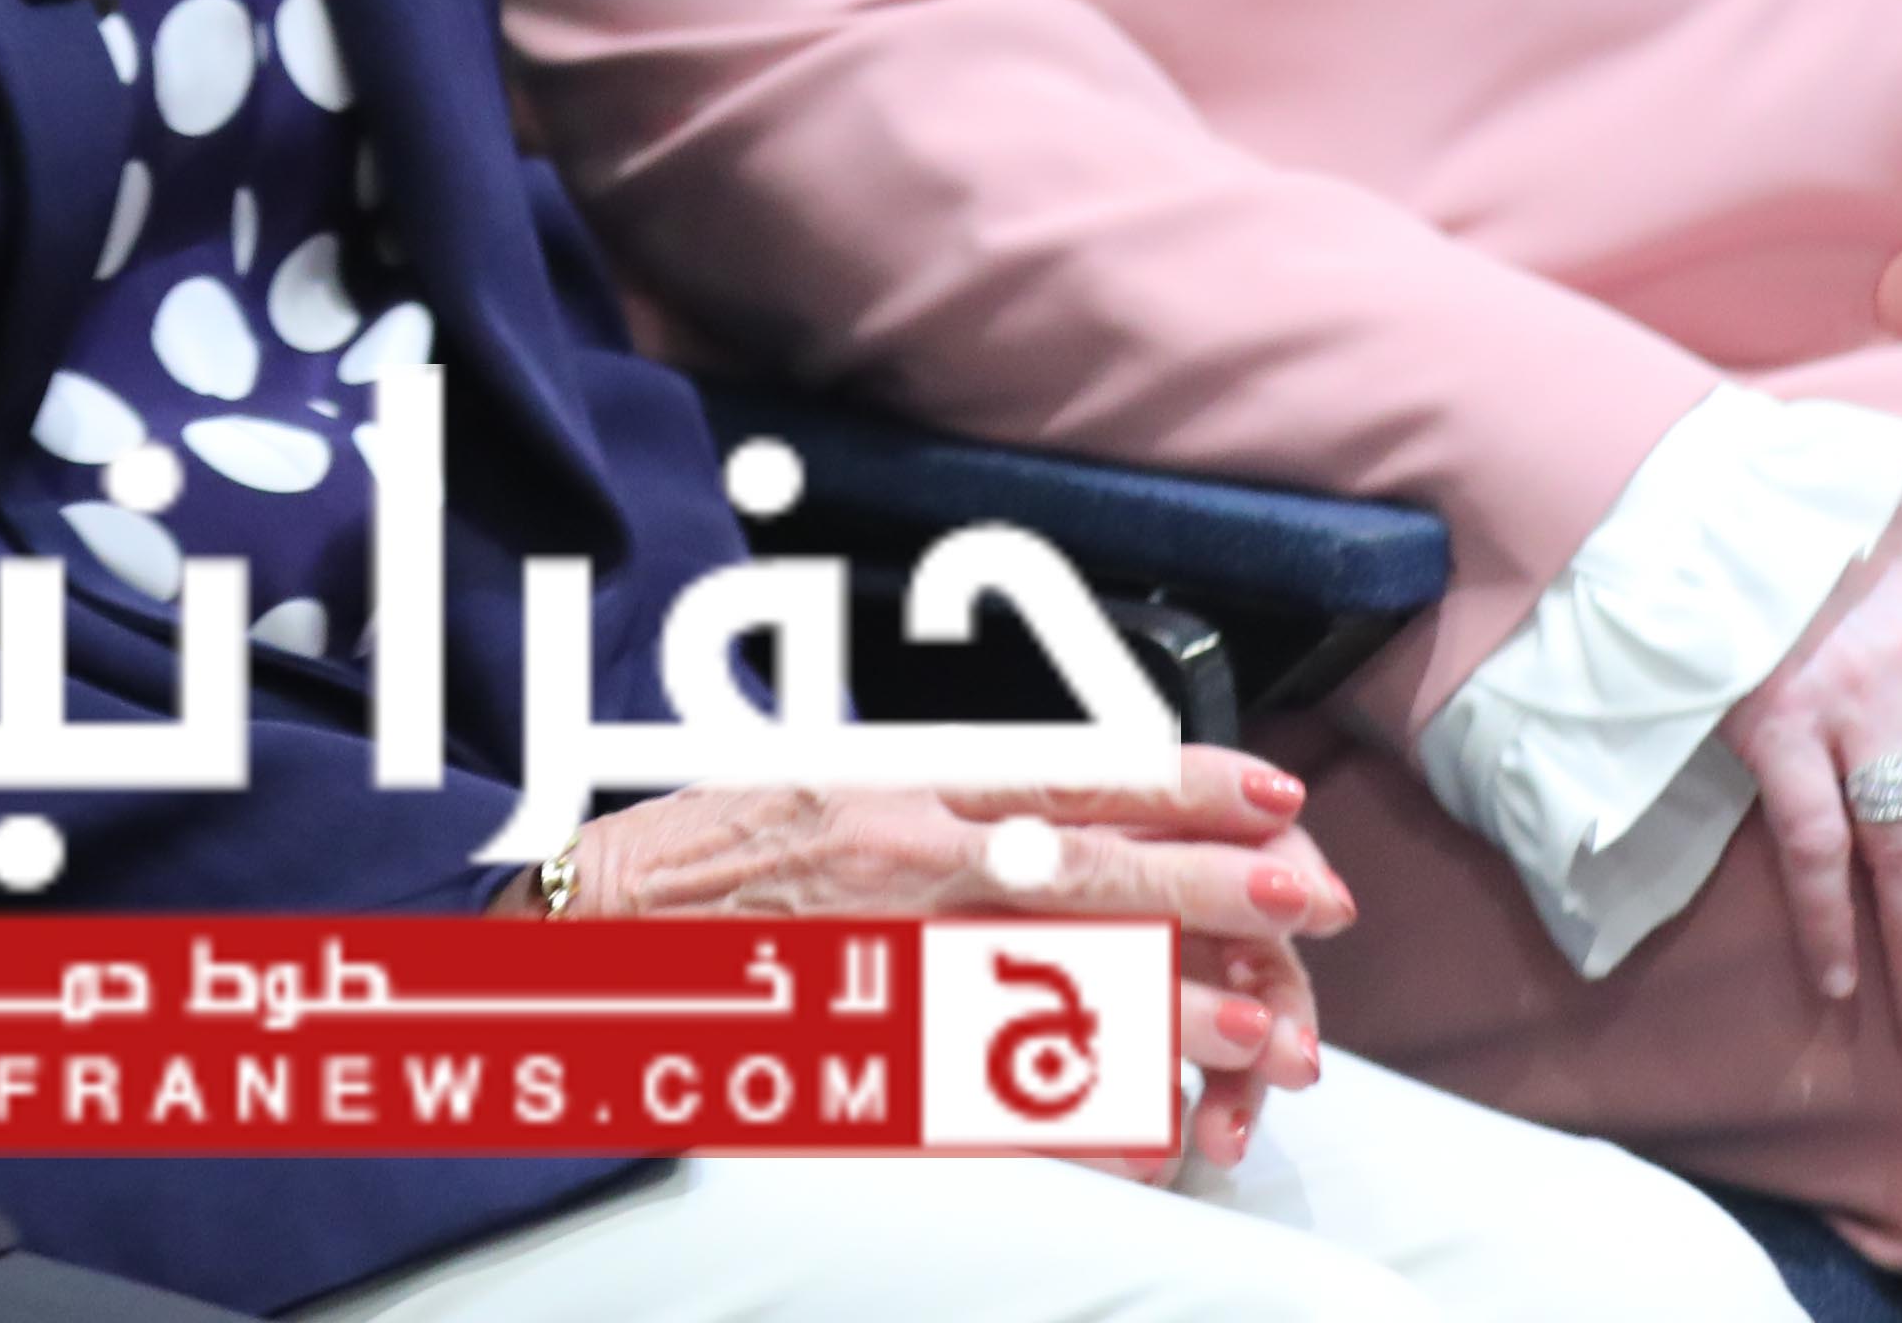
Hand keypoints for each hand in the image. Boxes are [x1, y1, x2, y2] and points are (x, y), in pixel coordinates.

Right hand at [546, 754, 1346, 1171]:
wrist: (587, 936)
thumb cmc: (704, 855)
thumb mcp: (828, 780)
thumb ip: (943, 788)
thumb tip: (1065, 796)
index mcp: (908, 786)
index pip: (1076, 775)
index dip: (1189, 784)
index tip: (1276, 795)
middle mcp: (911, 863)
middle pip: (1097, 870)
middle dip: (1219, 886)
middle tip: (1314, 899)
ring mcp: (893, 964)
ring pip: (1067, 985)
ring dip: (1180, 1010)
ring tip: (1270, 1033)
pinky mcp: (871, 1055)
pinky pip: (999, 1088)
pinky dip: (1083, 1106)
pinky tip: (1153, 1125)